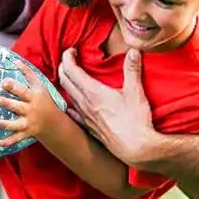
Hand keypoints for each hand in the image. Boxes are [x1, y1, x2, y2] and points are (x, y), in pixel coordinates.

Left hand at [0, 60, 61, 147]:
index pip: (23, 91)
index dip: (14, 87)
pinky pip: (15, 139)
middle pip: (18, 107)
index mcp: (33, 97)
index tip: (4, 82)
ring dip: (5, 124)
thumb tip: (16, 60)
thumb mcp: (39, 85)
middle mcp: (31, 110)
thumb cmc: (43, 99)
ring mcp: (28, 123)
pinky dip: (6, 142)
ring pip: (16, 124)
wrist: (53, 122)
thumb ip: (28, 73)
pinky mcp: (25, 133)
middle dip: (8, 103)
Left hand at [58, 47, 157, 166]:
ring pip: (66, 95)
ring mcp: (84, 116)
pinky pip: (71, 112)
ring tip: (71, 77)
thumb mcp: (135, 91)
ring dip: (65, 83)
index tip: (72, 50)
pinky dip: (69, 103)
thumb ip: (132, 69)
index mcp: (92, 91)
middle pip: (64, 81)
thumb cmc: (135, 120)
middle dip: (63, 67)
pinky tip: (72, 104)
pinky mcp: (88, 127)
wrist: (135, 148)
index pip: (71, 70)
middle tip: (69, 59)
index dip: (68, 57)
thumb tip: (134, 51)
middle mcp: (83, 103)